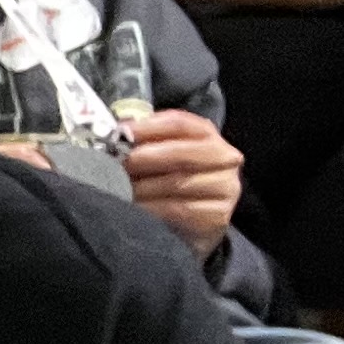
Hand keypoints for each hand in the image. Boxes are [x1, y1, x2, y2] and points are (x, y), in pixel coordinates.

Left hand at [118, 107, 244, 250]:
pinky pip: (179, 209)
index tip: (120, 133)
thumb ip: (145, 140)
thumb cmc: (170, 177)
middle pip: (181, 154)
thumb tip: (118, 133)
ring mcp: (226, 187)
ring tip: (117, 187)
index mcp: (207, 135)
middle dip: (144, 159)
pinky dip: (152, 208)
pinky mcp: (219, 214)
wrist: (193, 219)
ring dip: (143, 187)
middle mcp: (225, 157)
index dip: (148, 128)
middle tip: (117, 164)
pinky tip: (134, 208)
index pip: (179, 124)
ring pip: (178, 183)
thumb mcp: (160, 154)